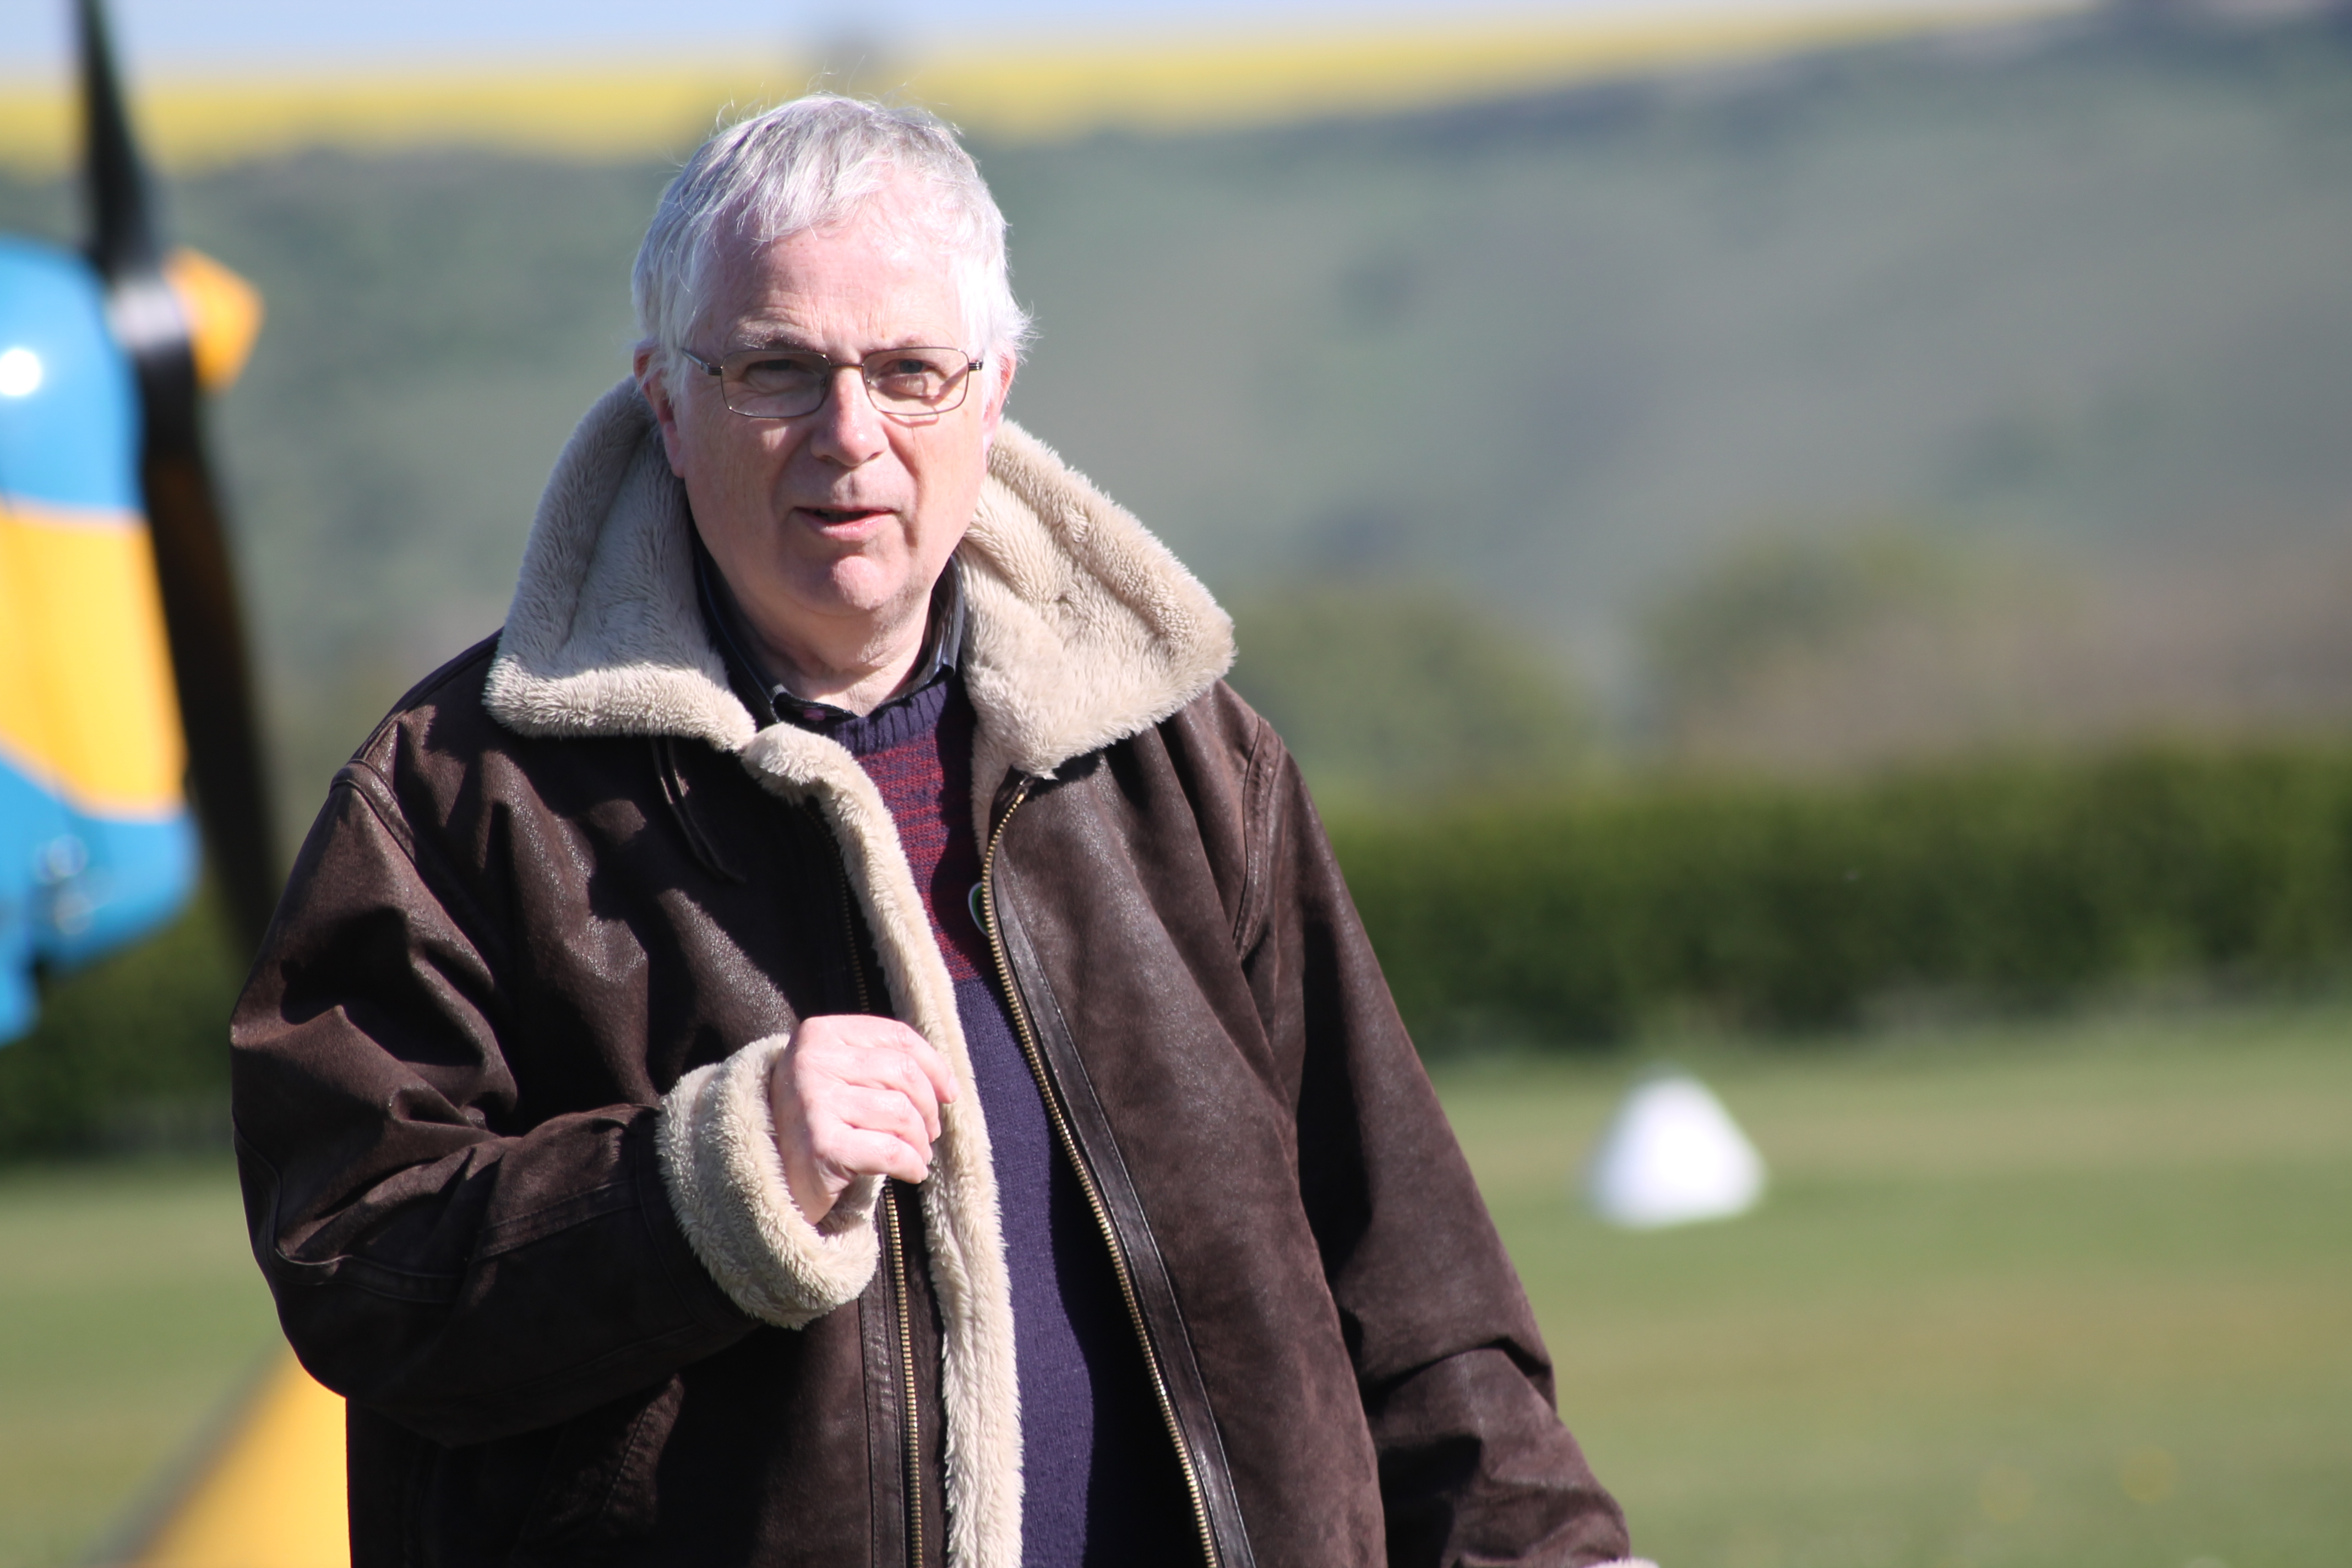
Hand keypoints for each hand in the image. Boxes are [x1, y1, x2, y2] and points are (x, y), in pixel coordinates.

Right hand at [768, 1015, 958, 1224]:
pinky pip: (891, 1151)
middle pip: (903, 1074)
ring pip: (901, 1113)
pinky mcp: (820, 1146)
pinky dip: (911, 1165)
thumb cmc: (818, 1124)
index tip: (948, 1093)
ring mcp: (812, 1102)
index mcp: (818, 1034)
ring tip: (916, 1155)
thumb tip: (946, 1083)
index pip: (896, 1036)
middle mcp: (811, 1061)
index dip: (934, 1066)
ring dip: (919, 1142)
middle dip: (928, 1109)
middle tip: (928, 1133)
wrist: (767, 1176)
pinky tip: (911, 1172)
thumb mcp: (841, 1078)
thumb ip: (882, 1065)